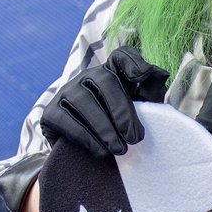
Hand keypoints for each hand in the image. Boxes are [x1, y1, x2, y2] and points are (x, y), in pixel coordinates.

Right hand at [40, 45, 167, 156]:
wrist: (85, 154)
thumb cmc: (119, 127)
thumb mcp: (141, 109)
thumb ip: (151, 90)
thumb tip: (160, 74)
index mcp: (111, 73)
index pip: (121, 56)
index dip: (132, 62)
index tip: (141, 76)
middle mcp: (86, 77)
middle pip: (105, 81)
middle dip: (122, 111)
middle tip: (135, 139)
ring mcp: (66, 92)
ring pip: (84, 102)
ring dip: (104, 128)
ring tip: (119, 150)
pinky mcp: (50, 113)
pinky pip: (65, 120)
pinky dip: (85, 137)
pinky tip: (100, 152)